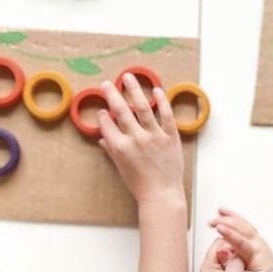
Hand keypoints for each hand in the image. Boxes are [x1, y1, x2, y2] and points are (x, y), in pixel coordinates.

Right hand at [97, 74, 184, 205]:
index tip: (102, 109)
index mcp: (120, 147)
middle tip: (107, 83)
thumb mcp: (120, 168)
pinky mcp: (170, 137)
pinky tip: (156, 90)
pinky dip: (161, 101)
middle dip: (112, 94)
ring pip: (142, 107)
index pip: (107, 123)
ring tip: (128, 77)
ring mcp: (154, 136)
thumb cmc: (140, 184)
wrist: (162, 194)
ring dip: (134, 89)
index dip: (102, 114)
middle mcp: (136, 139)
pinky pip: (166, 115)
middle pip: (121, 110)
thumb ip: (111, 150)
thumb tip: (102, 138)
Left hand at [201, 238, 248, 271]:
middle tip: (247, 252)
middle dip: (236, 248)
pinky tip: (248, 267)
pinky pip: (235, 262)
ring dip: (240, 255)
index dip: (232, 242)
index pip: (219, 243)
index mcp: (209, 266)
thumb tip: (234, 246)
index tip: (243, 244)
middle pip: (225, 247)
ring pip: (231, 254)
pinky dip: (242, 262)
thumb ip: (233, 261)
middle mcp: (212, 267)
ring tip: (248, 260)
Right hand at [209, 209, 272, 271]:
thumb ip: (233, 266)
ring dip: (232, 217)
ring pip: (245, 224)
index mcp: (256, 255)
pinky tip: (227, 215)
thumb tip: (224, 253)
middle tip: (212, 221)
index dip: (230, 234)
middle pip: (243, 229)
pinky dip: (236, 219)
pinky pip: (245, 225)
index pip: (241, 242)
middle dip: (227, 222)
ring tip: (219, 212)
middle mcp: (258, 245)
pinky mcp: (255, 240)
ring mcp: (258, 241)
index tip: (219, 228)